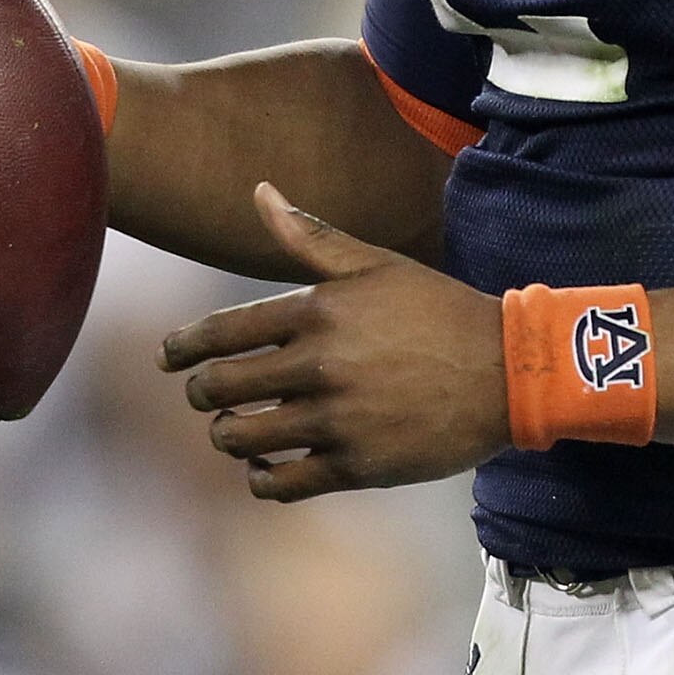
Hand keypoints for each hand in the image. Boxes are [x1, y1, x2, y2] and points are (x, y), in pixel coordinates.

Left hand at [160, 183, 510, 501]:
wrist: (506, 372)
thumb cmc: (437, 310)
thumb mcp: (375, 264)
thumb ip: (310, 237)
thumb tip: (260, 192)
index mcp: (315, 311)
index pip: (220, 333)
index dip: (181, 348)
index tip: (167, 357)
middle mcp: (317, 365)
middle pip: (219, 388)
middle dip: (200, 392)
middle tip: (203, 394)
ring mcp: (335, 419)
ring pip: (242, 438)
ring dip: (227, 435)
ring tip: (233, 429)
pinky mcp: (356, 466)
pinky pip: (281, 483)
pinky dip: (262, 477)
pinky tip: (265, 467)